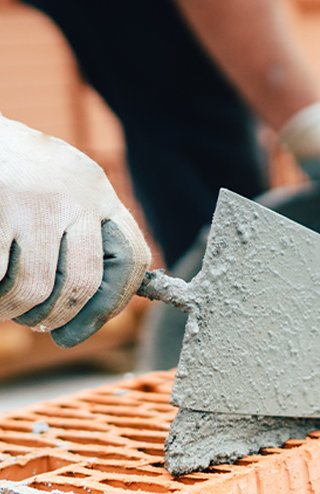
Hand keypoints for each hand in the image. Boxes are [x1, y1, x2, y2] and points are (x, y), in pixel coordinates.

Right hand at [0, 115, 150, 346]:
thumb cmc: (20, 170)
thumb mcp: (67, 187)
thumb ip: (85, 230)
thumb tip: (96, 305)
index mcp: (101, 195)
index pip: (133, 259)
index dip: (114, 302)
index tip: (85, 324)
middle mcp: (76, 199)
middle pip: (83, 283)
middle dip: (58, 316)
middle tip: (37, 323)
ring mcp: (34, 205)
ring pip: (34, 287)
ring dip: (16, 310)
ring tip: (6, 308)